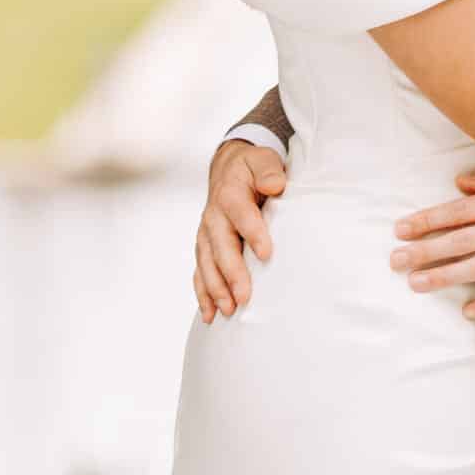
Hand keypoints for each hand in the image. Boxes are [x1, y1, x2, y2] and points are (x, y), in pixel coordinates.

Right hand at [194, 137, 286, 321]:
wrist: (228, 169)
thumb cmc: (252, 168)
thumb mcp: (262, 159)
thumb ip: (268, 170)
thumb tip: (274, 185)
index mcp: (230, 194)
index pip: (242, 215)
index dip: (253, 233)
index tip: (266, 253)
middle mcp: (213, 216)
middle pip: (221, 246)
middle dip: (231, 273)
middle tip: (244, 296)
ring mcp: (206, 234)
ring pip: (207, 263)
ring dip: (216, 288)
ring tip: (229, 310)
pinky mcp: (204, 247)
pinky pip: (200, 272)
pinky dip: (203, 294)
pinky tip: (210, 315)